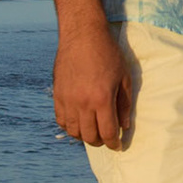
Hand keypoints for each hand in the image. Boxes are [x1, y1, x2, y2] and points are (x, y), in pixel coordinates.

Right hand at [53, 21, 131, 148]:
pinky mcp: (57, 95)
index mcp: (101, 99)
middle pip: (89, 136)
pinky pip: (61, 120)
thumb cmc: (108, 54)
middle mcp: (82, 103)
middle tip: (107, 139)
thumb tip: (125, 126)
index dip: (114, 143)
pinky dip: (69, 126)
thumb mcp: (124, 77)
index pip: (107, 132)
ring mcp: (67, 100)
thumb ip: (125, 104)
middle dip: (100, 141)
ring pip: (73, 131)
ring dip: (84, 136)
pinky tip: (79, 123)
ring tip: (93, 132)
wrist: (82, 36)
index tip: (118, 146)